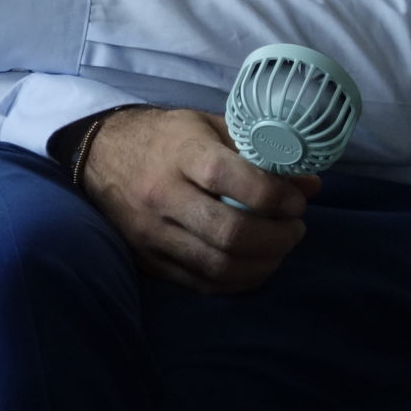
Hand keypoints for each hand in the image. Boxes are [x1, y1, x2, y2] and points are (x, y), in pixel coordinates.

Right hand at [75, 107, 319, 294]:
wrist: (101, 156)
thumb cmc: (166, 138)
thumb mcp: (209, 127)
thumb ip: (259, 153)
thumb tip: (310, 186)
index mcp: (178, 152)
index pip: (228, 177)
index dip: (272, 194)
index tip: (295, 201)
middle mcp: (160, 194)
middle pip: (228, 232)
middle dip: (277, 238)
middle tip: (295, 228)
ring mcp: (151, 232)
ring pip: (218, 265)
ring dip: (263, 264)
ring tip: (278, 247)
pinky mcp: (148, 259)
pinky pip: (202, 283)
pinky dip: (237, 280)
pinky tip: (253, 264)